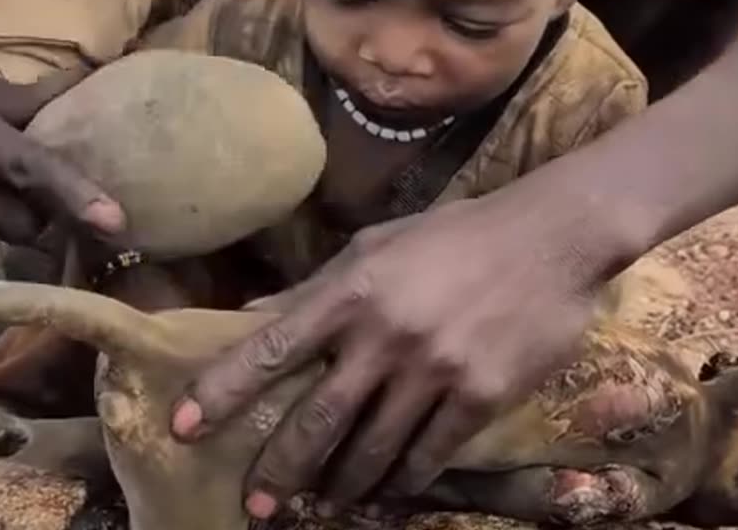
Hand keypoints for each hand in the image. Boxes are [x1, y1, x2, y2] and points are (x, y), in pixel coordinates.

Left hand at [170, 184, 632, 518]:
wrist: (552, 236)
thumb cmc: (454, 235)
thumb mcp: (376, 245)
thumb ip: (313, 288)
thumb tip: (251, 318)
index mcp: (351, 289)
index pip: (271, 348)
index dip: (223, 390)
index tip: (185, 425)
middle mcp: (386, 334)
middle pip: (317, 419)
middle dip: (280, 469)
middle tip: (257, 503)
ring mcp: (436, 369)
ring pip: (372, 448)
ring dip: (341, 484)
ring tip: (325, 501)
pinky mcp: (481, 397)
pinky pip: (429, 455)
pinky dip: (402, 480)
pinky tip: (388, 492)